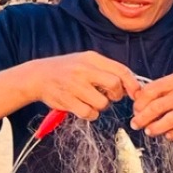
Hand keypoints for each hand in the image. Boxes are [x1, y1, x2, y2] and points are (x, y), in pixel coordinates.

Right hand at [17, 52, 138, 119]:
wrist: (37, 76)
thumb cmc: (67, 70)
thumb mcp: (85, 61)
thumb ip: (106, 69)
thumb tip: (131, 83)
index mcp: (91, 58)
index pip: (121, 70)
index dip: (132, 84)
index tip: (135, 93)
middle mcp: (83, 69)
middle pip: (114, 85)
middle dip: (116, 95)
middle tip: (109, 96)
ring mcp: (74, 85)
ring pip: (103, 102)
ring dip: (101, 106)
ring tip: (91, 101)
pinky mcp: (67, 100)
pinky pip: (89, 113)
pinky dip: (90, 114)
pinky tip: (83, 107)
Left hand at [130, 72, 172, 141]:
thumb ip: (163, 88)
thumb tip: (139, 98)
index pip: (151, 91)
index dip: (139, 102)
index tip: (136, 109)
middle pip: (156, 107)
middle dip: (142, 118)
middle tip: (135, 124)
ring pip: (169, 121)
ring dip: (155, 128)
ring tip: (149, 131)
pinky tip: (168, 135)